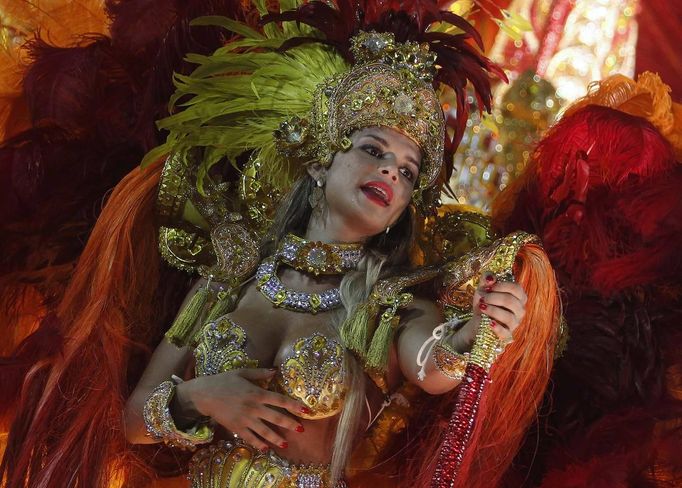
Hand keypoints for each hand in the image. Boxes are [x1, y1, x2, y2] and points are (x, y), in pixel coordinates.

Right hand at [177, 368, 306, 450]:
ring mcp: (245, 419)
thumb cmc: (224, 381)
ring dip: (277, 438)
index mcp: (257, 393)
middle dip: (289, 424)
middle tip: (301, 429)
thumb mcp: (242, 373)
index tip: (305, 410)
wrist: (204, 394)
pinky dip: (259, 444)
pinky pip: (250, 438)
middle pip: (276, 418)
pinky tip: (266, 448)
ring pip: (265, 431)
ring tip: (286, 444)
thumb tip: (275, 371)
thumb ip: (260, 373)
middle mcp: (254, 408)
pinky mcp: (237, 428)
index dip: (293, 405)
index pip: (279, 400)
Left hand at [474, 272, 526, 343]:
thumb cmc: (485, 301)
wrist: (478, 319)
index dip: (502, 286)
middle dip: (494, 298)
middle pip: (511, 301)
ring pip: (509, 317)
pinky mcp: (507, 334)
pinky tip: (489, 322)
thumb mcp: (483, 288)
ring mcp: (514, 323)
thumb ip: (486, 279)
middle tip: (482, 298)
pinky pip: (505, 332)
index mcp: (518, 297)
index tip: (488, 287)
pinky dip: (497, 327)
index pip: (517, 289)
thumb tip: (490, 278)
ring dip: (493, 310)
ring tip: (482, 307)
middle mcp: (519, 310)